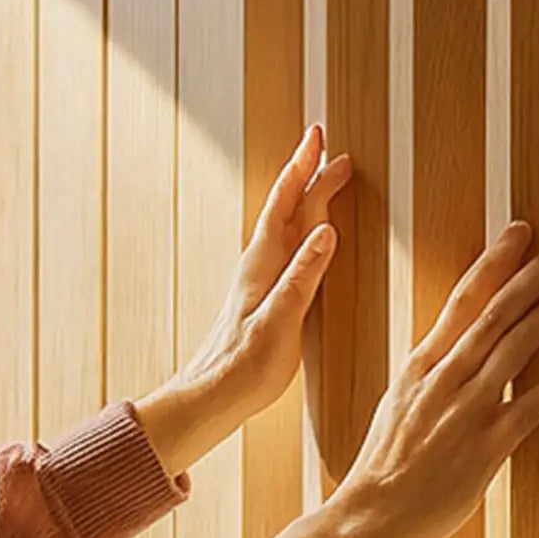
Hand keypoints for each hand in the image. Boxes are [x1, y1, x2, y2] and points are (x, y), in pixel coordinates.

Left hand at [134, 124, 351, 479]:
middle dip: (307, 171)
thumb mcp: (280, 322)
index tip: (321, 139)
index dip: (305, 169)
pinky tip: (305, 233)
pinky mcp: (263, 295)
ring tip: (319, 174)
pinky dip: (300, 225)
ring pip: (285, 223)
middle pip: (286, 206)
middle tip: (327, 144)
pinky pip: (285, 245)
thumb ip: (303, 276)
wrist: (211, 398)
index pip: (287, 203)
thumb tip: (327, 230)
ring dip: (303, 195)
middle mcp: (259, 264)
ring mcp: (259, 279)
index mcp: (264, 264)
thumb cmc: (244, 368)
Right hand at [336, 221, 538, 537]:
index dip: (494, 263)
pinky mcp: (485, 447)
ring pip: (513, 350)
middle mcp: (443, 379)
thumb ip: (432, 374)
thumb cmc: (386, 463)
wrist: (372, 514)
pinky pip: (527, 408)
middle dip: (531, 277)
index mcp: (421, 364)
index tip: (518, 233)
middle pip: (494, 314)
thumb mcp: (400, 402)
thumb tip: (459, 350)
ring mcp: (464, 411)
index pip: (462, 299)